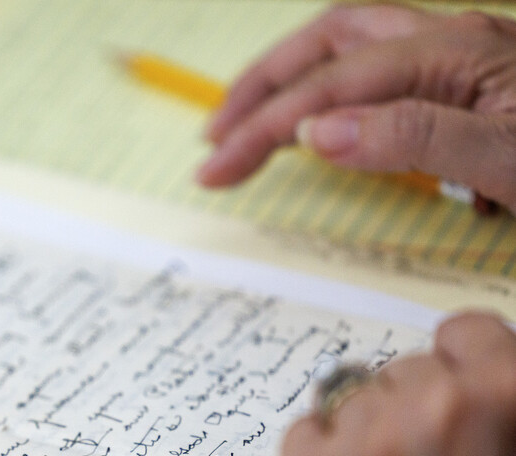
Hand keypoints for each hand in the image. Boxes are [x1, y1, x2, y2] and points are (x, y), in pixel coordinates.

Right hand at [197, 4, 515, 213]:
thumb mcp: (504, 157)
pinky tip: (320, 125)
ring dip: (290, 81)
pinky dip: (331, 91)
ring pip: (351, 49)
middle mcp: (449, 41)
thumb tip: (315, 132)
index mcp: (453, 52)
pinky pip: (380, 72)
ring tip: (248, 124)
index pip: (332, 85)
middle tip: (215, 136)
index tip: (218, 168)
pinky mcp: (467, 81)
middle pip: (328, 42)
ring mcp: (460, 58)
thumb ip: (412, 137)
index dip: (265, 125)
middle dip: (261, 86)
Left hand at [281, 311, 515, 455]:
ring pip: (348, 399)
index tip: (450, 395)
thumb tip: (468, 381)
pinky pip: (303, 432)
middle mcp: (439, 410)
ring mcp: (368, 444)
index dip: (457, 366)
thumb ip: (499, 418)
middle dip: (410, 412)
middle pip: (403, 371)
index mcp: (511, 399)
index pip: (464, 331)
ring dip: (361, 437)